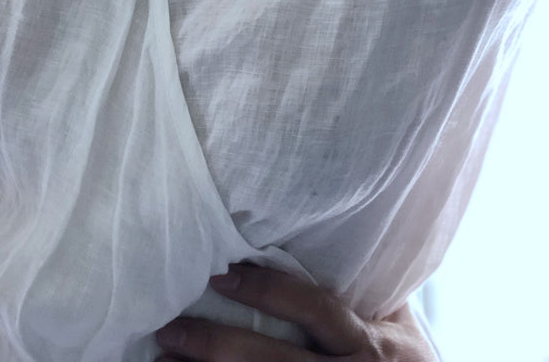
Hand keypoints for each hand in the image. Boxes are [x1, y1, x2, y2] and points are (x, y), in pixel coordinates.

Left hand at [154, 263, 436, 361]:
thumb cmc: (409, 359)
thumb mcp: (397, 320)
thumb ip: (364, 284)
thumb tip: (321, 223)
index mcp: (369, 341)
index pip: (314, 310)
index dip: (268, 292)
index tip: (222, 276)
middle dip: (218, 346)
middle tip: (169, 328)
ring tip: (163, 359)